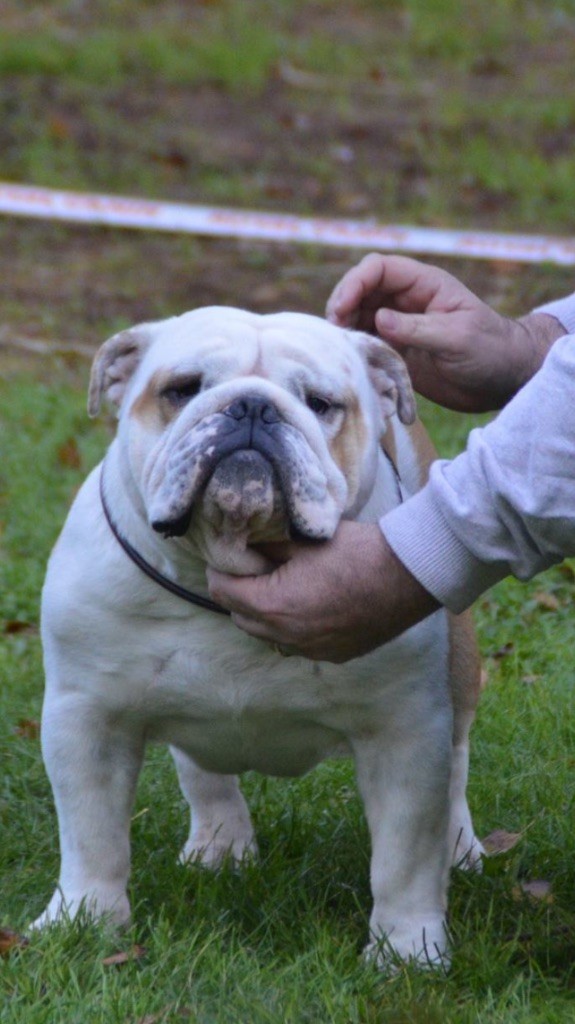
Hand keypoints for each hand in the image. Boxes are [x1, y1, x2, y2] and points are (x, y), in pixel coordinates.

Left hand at [206, 521, 438, 662]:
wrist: (407, 575)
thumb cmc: (356, 552)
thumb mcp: (303, 540)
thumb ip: (267, 545)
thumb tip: (244, 542)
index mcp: (273, 605)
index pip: (223, 591)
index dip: (221, 570)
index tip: (227, 557)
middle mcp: (286, 637)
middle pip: (241, 618)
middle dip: (239, 594)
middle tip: (251, 569)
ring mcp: (310, 650)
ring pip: (268, 636)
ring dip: (265, 613)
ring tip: (279, 586)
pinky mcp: (333, 655)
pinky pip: (297, 645)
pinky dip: (293, 627)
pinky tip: (308, 604)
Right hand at [326, 253, 562, 410]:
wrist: (502, 381)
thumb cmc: (490, 350)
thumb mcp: (457, 337)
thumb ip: (418, 328)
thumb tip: (378, 320)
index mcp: (424, 284)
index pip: (379, 269)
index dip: (355, 282)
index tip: (342, 308)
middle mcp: (406, 302)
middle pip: (361, 291)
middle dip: (342, 305)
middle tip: (333, 330)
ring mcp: (399, 327)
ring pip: (359, 318)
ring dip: (344, 330)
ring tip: (338, 348)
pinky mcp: (396, 353)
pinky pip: (367, 346)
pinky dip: (355, 351)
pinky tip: (350, 362)